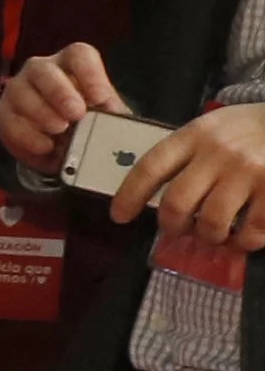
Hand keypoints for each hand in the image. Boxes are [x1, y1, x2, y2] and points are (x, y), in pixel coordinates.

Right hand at [0, 42, 128, 165]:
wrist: (61, 145)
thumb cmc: (87, 121)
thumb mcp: (105, 116)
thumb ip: (112, 115)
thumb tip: (119, 121)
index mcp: (72, 65)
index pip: (79, 55)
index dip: (90, 74)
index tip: (100, 98)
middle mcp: (42, 70)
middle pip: (44, 70)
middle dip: (59, 92)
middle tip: (76, 114)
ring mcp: (18, 89)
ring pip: (20, 90)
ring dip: (41, 112)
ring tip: (60, 131)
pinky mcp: (3, 112)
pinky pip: (9, 119)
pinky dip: (28, 135)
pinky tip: (45, 147)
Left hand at [107, 103, 264, 248]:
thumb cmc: (252, 129)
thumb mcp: (214, 128)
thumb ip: (189, 154)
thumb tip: (158, 192)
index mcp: (195, 135)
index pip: (150, 167)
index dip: (129, 195)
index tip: (119, 216)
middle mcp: (218, 153)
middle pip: (177, 202)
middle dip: (172, 226)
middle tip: (178, 231)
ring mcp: (248, 172)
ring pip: (212, 221)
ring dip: (210, 237)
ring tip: (214, 236)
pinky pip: (252, 230)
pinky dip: (245, 242)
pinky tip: (244, 239)